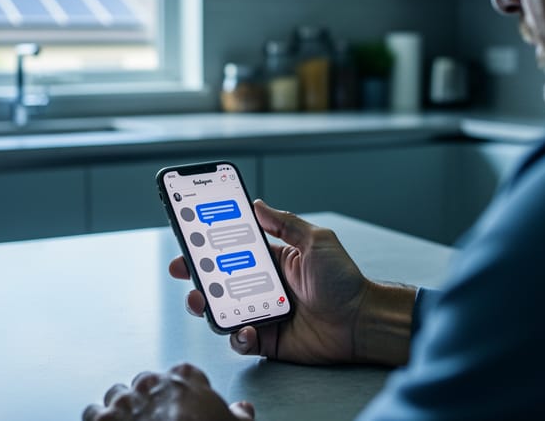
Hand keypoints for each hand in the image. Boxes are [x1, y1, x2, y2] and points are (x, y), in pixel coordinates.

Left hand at [82, 363, 254, 420]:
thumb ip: (239, 414)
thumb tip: (243, 410)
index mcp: (185, 379)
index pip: (183, 373)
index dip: (182, 390)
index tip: (184, 403)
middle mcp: (154, 383)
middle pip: (146, 382)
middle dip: (148, 397)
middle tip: (155, 417)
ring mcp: (126, 400)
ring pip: (117, 394)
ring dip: (121, 407)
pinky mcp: (102, 419)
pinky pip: (93, 412)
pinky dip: (98, 420)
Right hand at [169, 200, 415, 365]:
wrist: (361, 321)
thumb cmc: (344, 280)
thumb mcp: (316, 240)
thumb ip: (285, 224)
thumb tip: (257, 204)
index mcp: (273, 262)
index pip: (233, 251)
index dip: (210, 245)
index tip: (190, 237)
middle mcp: (263, 287)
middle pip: (220, 281)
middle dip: (197, 275)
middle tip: (182, 269)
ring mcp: (263, 313)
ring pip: (223, 311)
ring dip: (207, 306)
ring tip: (201, 300)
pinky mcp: (268, 339)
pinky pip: (242, 340)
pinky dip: (238, 336)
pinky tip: (244, 328)